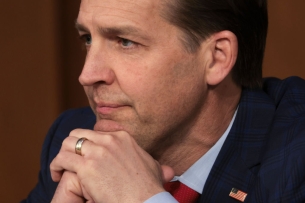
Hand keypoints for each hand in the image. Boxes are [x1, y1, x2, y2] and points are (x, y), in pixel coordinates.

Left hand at [50, 129, 173, 202]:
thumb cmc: (149, 189)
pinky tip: (56, 175)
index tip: (84, 153)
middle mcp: (109, 140)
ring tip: (60, 168)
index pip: (96, 131)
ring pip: (68, 143)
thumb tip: (170, 170)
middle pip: (79, 134)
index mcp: (122, 137)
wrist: (144, 201)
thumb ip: (152, 163)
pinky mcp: (87, 167)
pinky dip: (56, 166)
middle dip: (72, 146)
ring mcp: (98, 152)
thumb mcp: (154, 168)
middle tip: (69, 160)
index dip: (87, 142)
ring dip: (62, 155)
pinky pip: (62, 159)